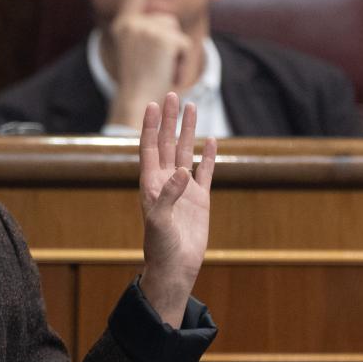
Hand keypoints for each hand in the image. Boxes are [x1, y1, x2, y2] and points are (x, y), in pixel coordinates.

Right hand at [106, 0, 194, 128]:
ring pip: (176, 30)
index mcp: (123, 24)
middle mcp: (132, 23)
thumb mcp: (132, 48)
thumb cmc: (137, 79)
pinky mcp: (165, 39)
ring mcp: (149, 30)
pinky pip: (185, 43)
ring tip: (160, 67)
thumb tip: (163, 17)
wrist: (136, 100)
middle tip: (156, 64)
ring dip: (175, 50)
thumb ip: (141, 29)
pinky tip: (167, 71)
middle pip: (166, 18)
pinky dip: (182, 59)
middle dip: (170, 39)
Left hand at [137, 92, 215, 326]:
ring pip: (186, 152)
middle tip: (174, 94)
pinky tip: (212, 140)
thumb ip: (169, 196)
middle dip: (170, 119)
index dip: (151, 126)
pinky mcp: (200, 199)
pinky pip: (206, 172)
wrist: (175, 267)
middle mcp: (166, 182)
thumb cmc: (160, 247)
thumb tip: (182, 172)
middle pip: (167, 143)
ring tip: (192, 107)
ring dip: (188, 131)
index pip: (150, 148)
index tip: (154, 104)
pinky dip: (209, 156)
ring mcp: (184, 189)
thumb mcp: (160, 221)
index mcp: (151, 184)